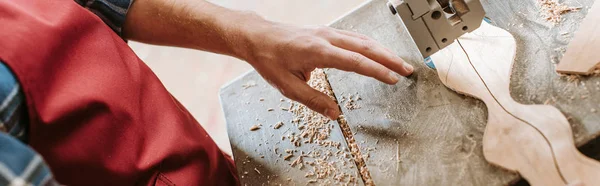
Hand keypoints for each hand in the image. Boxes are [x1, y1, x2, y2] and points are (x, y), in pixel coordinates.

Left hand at [237, 20, 413, 119]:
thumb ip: (313, 100)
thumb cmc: (269, 59)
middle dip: (389, 58)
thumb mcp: (287, 86)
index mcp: (317, 51)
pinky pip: (354, 36)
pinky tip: (377, 52)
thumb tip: (334, 114)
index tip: (393, 78)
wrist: (258, 37)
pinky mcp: (326, 32)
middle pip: (365, 46)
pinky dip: (370, 45)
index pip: (355, 61)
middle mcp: (326, 38)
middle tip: (407, 69)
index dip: (376, 70)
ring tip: (398, 63)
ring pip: (362, 39)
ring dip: (382, 50)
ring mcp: (327, 32)